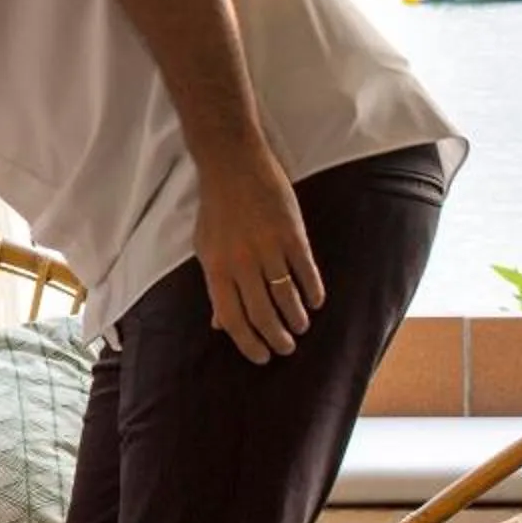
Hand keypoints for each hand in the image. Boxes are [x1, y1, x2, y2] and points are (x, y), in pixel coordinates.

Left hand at [195, 142, 323, 364]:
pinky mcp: (292, 234)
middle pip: (261, 313)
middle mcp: (240, 263)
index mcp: (215, 268)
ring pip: (285, 296)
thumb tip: (219, 324)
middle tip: (287, 349)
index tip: (261, 357)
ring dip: (296, 319)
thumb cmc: (217, 210)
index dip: (247, 343)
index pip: (231, 318)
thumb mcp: (205, 249)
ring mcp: (267, 248)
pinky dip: (312, 291)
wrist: (233, 165)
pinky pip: (306, 271)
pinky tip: (316, 302)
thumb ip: (215, 286)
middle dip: (276, 338)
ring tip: (301, 329)